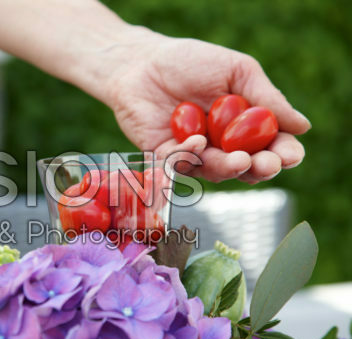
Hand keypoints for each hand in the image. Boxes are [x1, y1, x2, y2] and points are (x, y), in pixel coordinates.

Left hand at [95, 30, 309, 182]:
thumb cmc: (190, 62)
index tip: (289, 155)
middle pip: (248, 168)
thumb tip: (303, 126)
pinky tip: (198, 141)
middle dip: (260, 169)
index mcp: (246, 126)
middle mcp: (222, 145)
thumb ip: (266, 97)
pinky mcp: (165, 157)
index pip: (272, 147)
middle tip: (266, 165)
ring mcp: (194, 154)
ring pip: (216, 171)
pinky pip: (181, 165)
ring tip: (240, 159)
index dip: (284, 154)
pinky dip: (191, 156)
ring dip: (229, 168)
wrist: (141, 63)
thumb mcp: (236, 71)